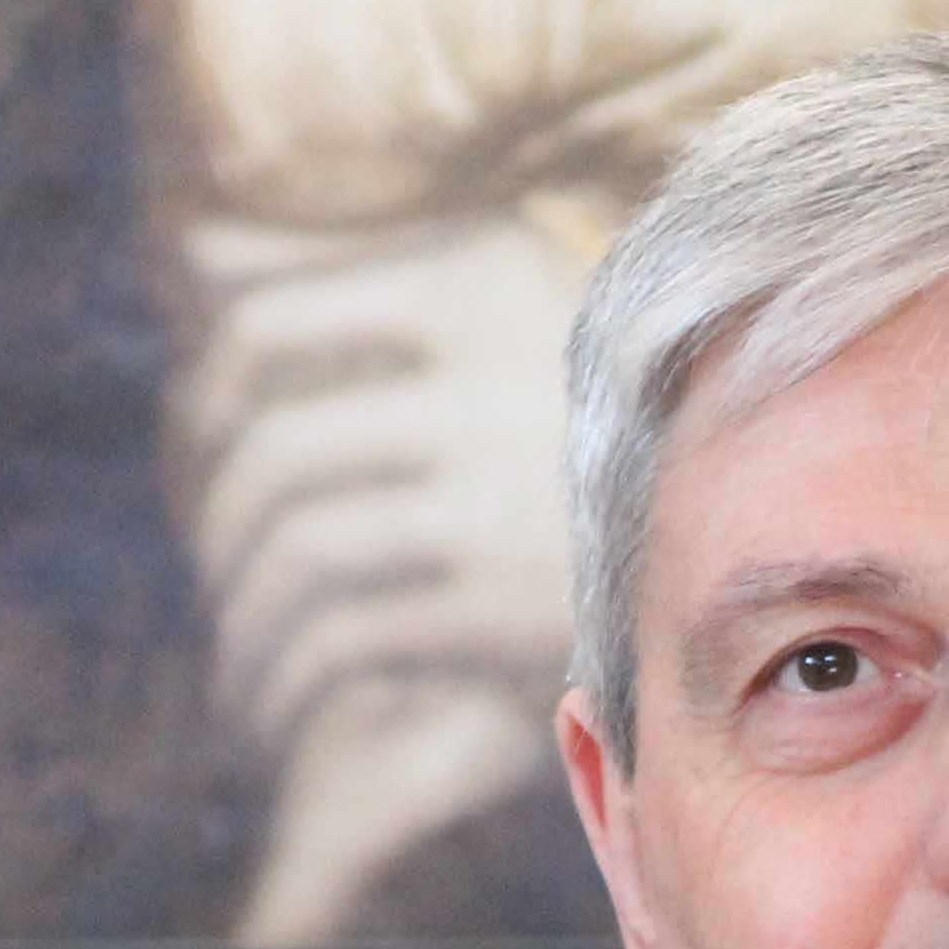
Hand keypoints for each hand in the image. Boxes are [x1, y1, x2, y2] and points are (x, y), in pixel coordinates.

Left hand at [174, 213, 584, 741]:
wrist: (757, 523)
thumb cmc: (605, 401)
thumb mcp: (491, 293)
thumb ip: (344, 267)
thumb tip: (190, 246)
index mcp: (468, 288)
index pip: (267, 328)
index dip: (207, 398)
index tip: (201, 451)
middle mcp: (481, 388)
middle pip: (274, 453)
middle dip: (219, 527)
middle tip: (219, 572)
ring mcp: (494, 499)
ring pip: (301, 551)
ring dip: (245, 617)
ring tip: (241, 657)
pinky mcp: (503, 605)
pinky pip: (349, 635)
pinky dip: (291, 675)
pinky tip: (281, 702)